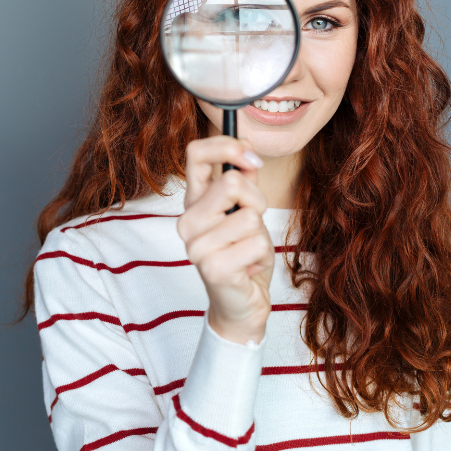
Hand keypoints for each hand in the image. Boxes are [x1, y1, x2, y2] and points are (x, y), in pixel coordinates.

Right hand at [177, 136, 273, 344]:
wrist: (239, 304)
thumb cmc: (242, 255)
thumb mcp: (246, 211)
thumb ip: (244, 181)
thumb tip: (247, 150)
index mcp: (193, 202)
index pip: (196, 154)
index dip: (227, 146)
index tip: (251, 159)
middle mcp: (187, 222)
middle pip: (231, 183)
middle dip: (257, 200)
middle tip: (253, 223)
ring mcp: (196, 246)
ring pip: (250, 216)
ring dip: (260, 234)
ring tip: (248, 250)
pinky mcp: (212, 269)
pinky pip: (257, 244)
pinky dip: (262, 256)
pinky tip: (249, 268)